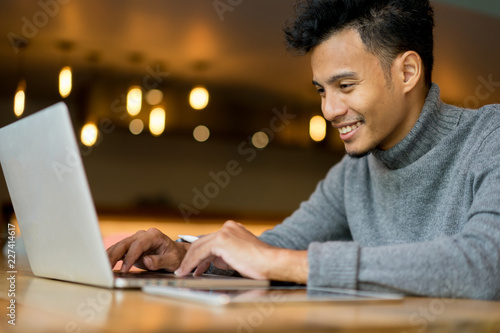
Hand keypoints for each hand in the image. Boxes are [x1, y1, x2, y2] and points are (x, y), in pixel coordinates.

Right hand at [106, 228, 188, 272]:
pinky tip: (104, 264)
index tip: (125, 269)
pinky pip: (119, 251)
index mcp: (154, 235)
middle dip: (114, 255)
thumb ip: (160, 261)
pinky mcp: (131, 247)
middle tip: (105, 268)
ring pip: (119, 246)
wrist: (176, 254)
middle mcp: (143, 235)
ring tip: (101, 267)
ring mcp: (136, 240)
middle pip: (125, 244)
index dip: (130, 257)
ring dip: (109, 256)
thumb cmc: (175, 256)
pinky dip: (111, 257)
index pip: (138, 245)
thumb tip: (146, 261)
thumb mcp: (172, 260)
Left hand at [175, 221, 308, 283]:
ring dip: (188, 261)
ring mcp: (224, 232)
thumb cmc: (259, 264)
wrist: (271, 263)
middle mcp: (228, 227)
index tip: (194, 266)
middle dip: (191, 258)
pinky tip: (188, 271)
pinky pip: (200, 253)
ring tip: (183, 272)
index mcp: (233, 229)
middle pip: (202, 242)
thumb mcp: (238, 256)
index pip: (210, 241)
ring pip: (199, 247)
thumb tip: (213, 261)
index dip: (199, 254)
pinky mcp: (221, 240)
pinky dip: (192, 263)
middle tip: (184, 270)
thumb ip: (225, 255)